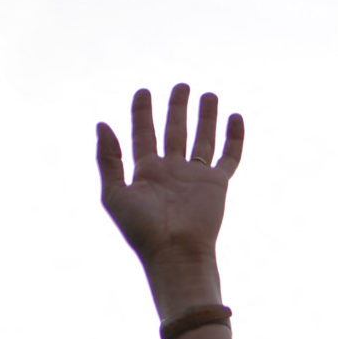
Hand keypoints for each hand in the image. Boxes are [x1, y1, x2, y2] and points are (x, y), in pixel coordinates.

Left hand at [97, 84, 240, 320]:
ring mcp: (195, 177)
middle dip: (177, 107)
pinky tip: (236, 117)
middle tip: (182, 86)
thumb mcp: (114, 193)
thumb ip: (108, 159)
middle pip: (175, 131)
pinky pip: (229, 157)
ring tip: (208, 94)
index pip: (144, 134)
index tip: (143, 91)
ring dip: (205, 117)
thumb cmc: (141, 230)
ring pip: (202, 139)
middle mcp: (172, 171)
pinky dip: (234, 138)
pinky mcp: (217, 184)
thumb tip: (102, 124)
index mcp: (146, 171)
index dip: (142, 112)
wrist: (175, 252)